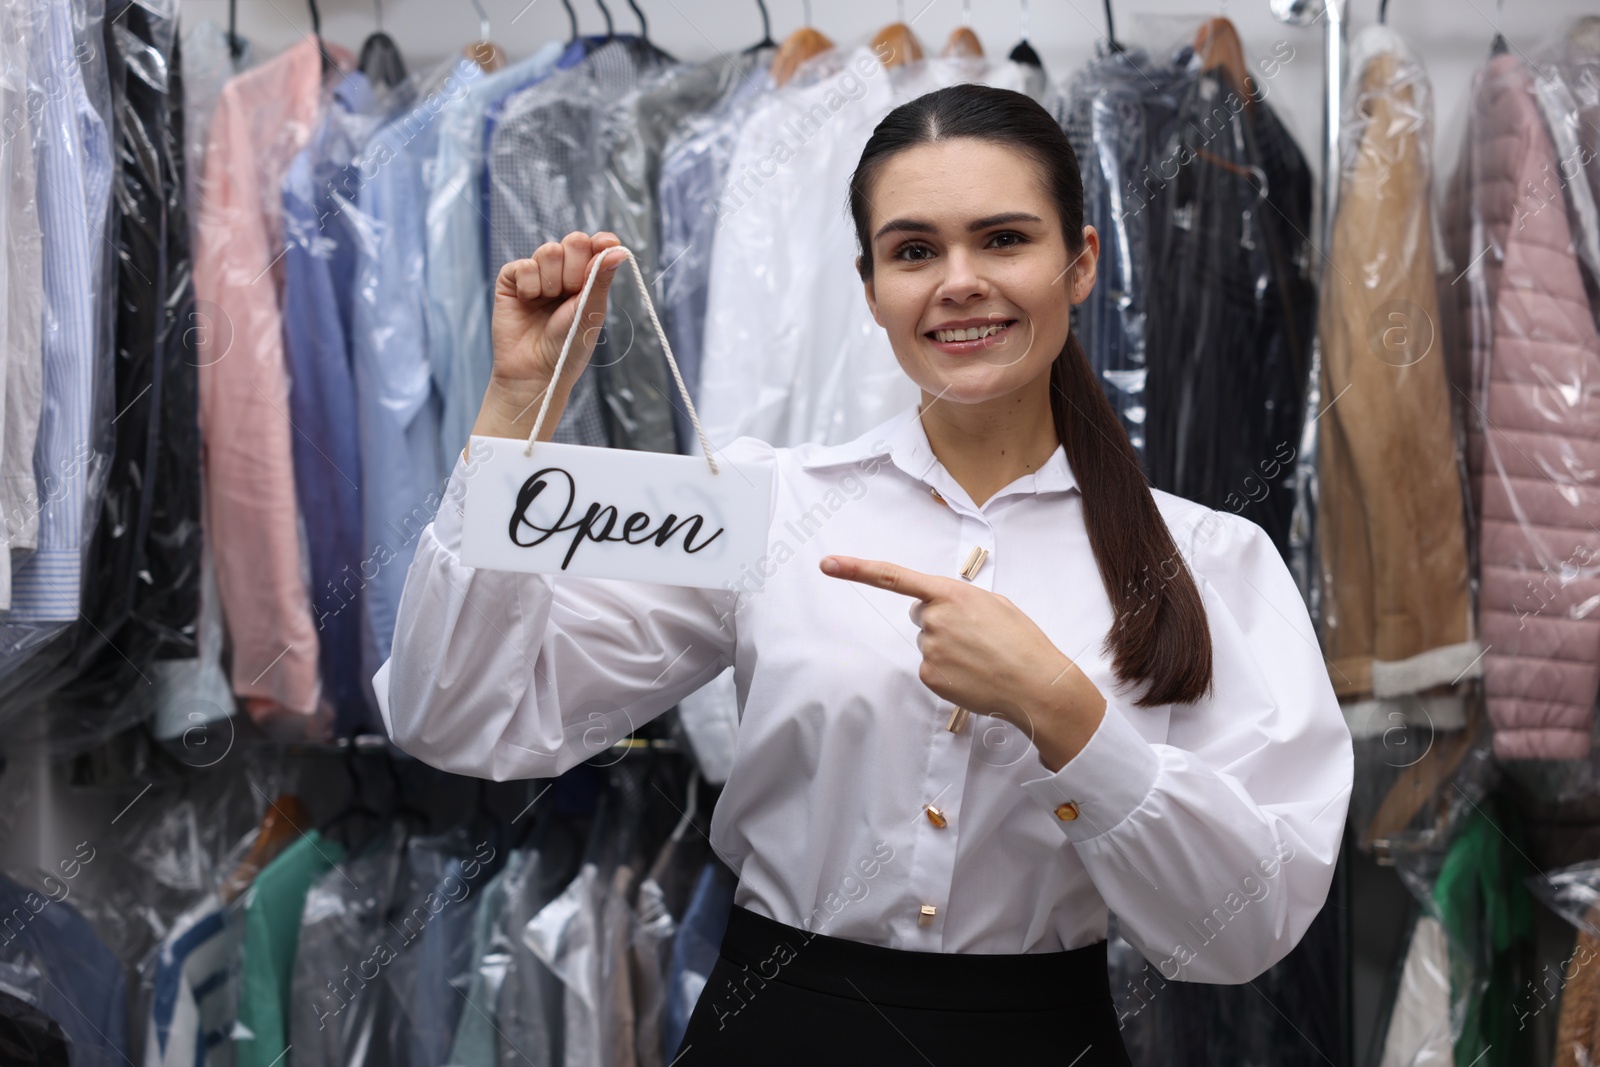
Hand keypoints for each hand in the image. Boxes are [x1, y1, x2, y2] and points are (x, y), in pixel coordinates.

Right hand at [475, 232, 626, 447]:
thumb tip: (618, 249)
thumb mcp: (591, 313)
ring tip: (548, 303)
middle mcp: (563, 273)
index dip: (601, 242)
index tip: (605, 244)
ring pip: (549, 251)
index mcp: (587, 280)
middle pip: (574, 242)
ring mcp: (537, 275)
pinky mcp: (512, 281)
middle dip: (576, 268)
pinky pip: (523, 265)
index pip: (596, 245)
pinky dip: (529, 284)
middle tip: (571, 295)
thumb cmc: (568, 347)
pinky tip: (528, 301)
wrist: (535, 372)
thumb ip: (600, 278)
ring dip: (552, 280)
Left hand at [820, 554, 1106, 771]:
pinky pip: (931, 669)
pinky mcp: (930, 676)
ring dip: (949, 649)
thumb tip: (941, 607)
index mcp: (951, 593)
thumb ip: (962, 599)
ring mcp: (930, 649)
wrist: (1036, 684)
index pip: (894, 577)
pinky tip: (974, 675)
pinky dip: (949, 672)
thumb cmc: (1022, 641)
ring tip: (982, 657)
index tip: (827, 564)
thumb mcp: (996, 604)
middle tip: (977, 637)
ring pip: (928, 643)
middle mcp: (934, 618)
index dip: (856, 569)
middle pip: (921, 616)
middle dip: (942, 623)